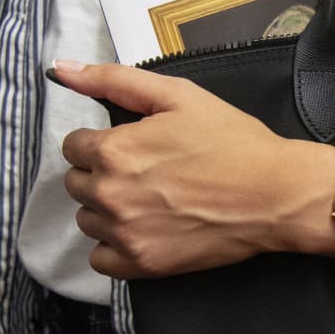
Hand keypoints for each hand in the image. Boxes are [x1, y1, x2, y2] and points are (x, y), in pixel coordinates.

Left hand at [53, 61, 309, 277]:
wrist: (275, 193)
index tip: (135, 146)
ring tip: (150, 200)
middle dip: (104, 174)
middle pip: (77, 183)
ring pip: (87, 220)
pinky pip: (100, 259)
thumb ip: (113, 79)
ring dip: (108, 210)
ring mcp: (124, 234)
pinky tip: (145, 229)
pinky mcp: (141, 265)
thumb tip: (59, 68)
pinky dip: (116, 246)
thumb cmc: (231, 140)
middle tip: (147, 171)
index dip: (104, 142)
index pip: (74, 147)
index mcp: (113, 150)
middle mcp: (109, 194)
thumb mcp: (177, 95)